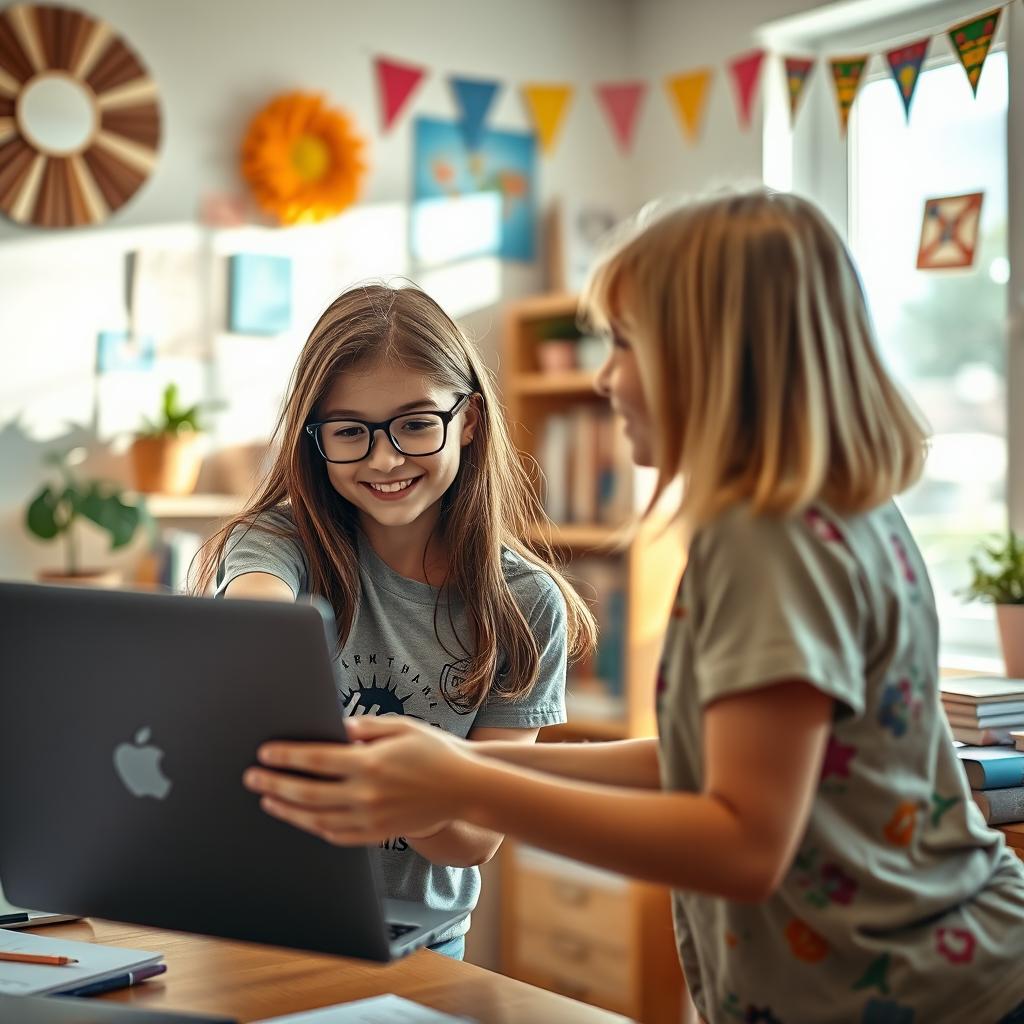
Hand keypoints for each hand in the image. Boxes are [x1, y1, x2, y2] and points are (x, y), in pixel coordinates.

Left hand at [242, 716, 479, 845]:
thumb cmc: (434, 750)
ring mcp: (372, 818)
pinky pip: (337, 835)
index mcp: (371, 763)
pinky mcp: (378, 834)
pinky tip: (301, 819)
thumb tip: (333, 728)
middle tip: (252, 779)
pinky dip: (314, 828)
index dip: (287, 756)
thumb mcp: (401, 727)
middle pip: (308, 792)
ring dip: (288, 810)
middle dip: (275, 785)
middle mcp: (367, 794)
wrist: (465, 787)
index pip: (316, 759)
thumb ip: (365, 727)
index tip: (264, 753)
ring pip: (317, 819)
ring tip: (268, 801)